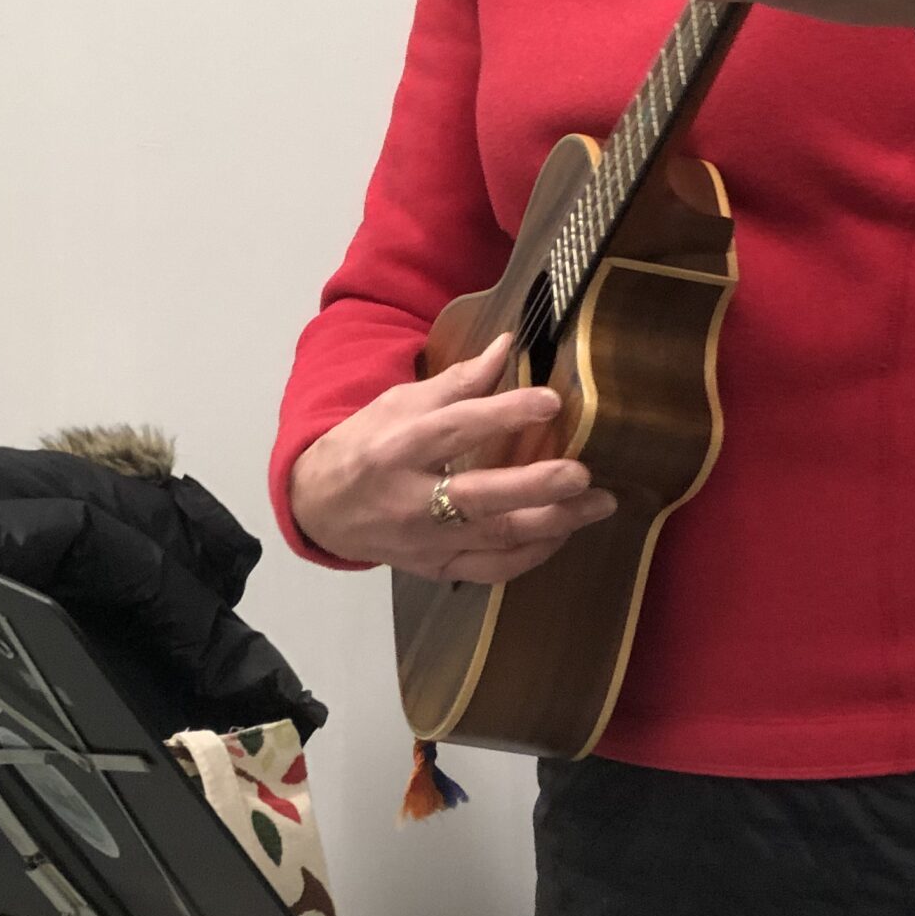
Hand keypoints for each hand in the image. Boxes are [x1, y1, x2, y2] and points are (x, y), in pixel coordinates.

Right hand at [289, 334, 615, 582]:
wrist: (319, 506)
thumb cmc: (364, 445)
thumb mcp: (399, 403)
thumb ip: (458, 381)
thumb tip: (507, 345)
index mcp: (400, 446)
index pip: (457, 428)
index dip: (505, 414)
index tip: (551, 402)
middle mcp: (411, 498)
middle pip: (481, 497)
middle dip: (537, 487)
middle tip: (582, 474)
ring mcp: (424, 541)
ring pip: (494, 540)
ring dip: (552, 525)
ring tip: (596, 504)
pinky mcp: (435, 568)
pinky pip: (491, 570)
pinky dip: (531, 555)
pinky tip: (564, 532)